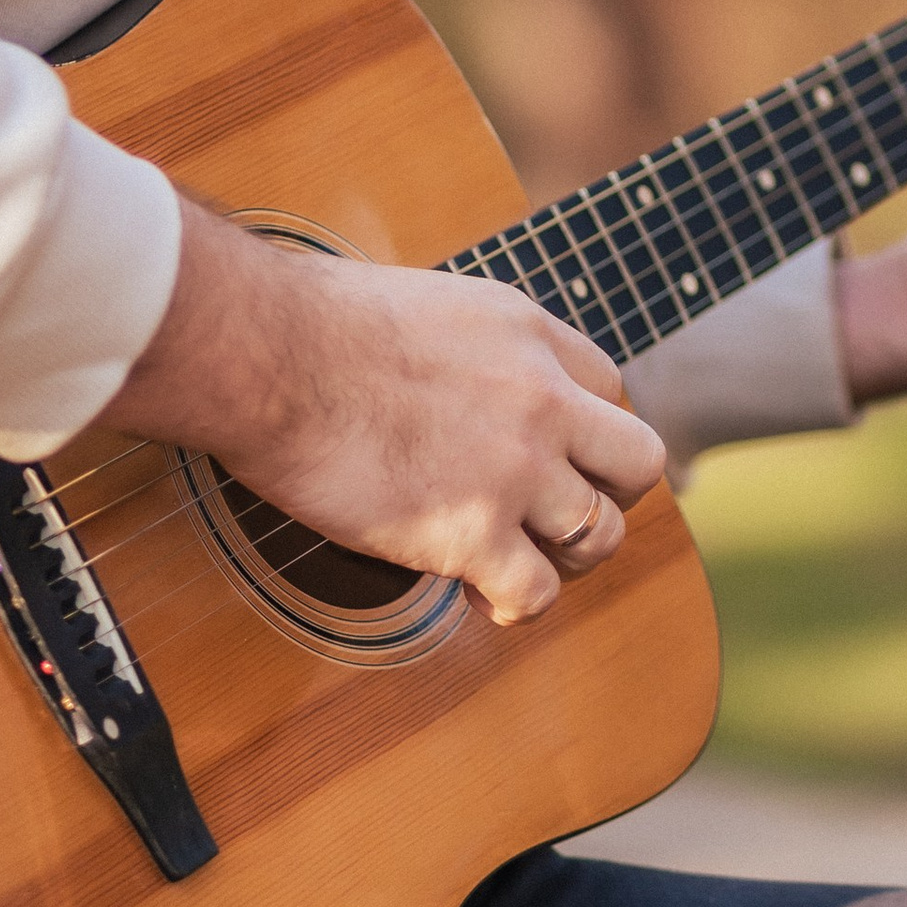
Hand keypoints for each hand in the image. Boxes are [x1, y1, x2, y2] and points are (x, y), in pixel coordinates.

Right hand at [107, 200, 667, 626]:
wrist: (269, 354)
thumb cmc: (311, 322)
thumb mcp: (425, 303)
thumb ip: (466, 346)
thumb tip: (451, 376)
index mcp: (528, 332)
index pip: (609, 387)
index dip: (584, 430)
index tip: (549, 453)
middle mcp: (542, 397)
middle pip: (637, 461)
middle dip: (606, 495)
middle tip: (555, 513)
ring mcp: (517, 467)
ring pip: (600, 534)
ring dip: (566, 559)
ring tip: (518, 562)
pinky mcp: (473, 531)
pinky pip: (535, 591)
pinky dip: (514, 603)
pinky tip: (480, 594)